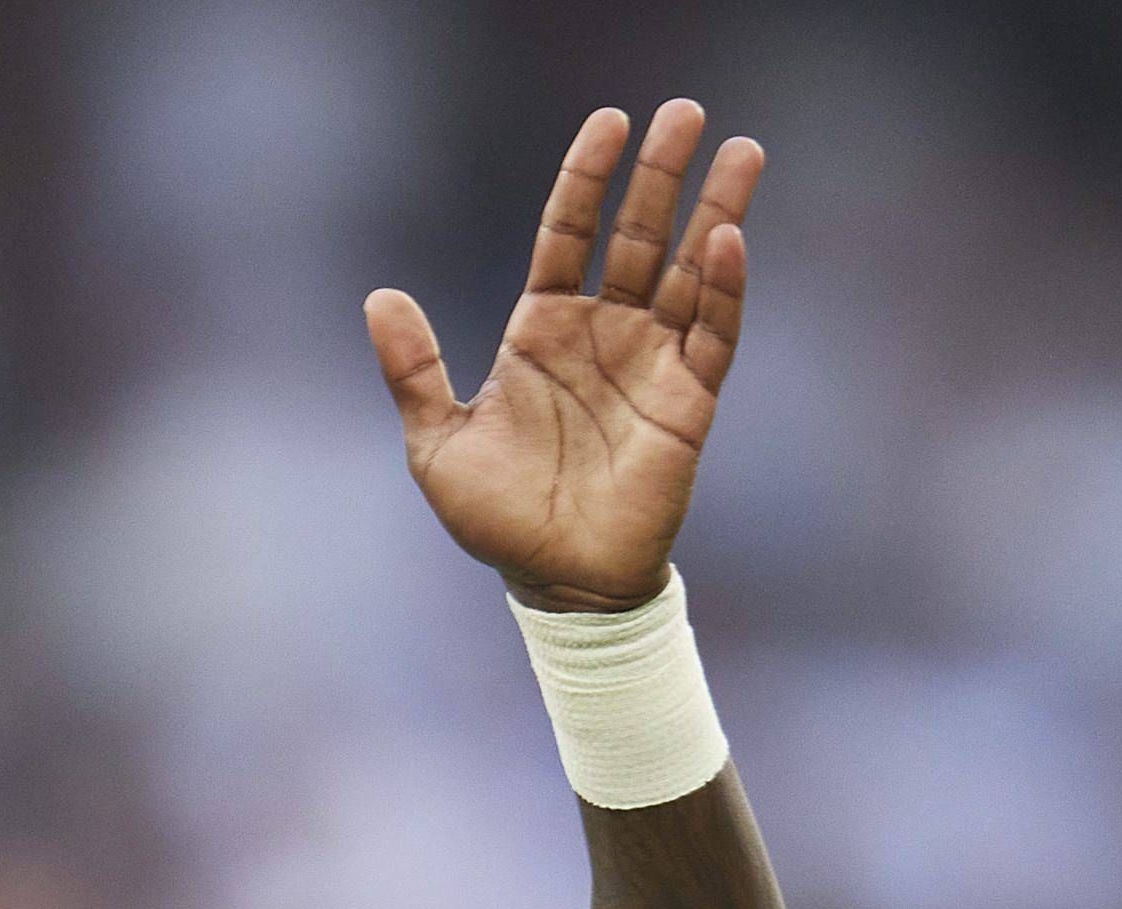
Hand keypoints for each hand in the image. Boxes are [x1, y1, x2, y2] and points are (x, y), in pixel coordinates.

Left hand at [365, 102, 762, 611]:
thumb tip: (379, 296)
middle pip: (636, 237)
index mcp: (542, 332)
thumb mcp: (436, 443)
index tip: (608, 123)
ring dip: (715, 210)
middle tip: (683, 111)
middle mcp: (602, 335)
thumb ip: (413, 370)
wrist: (553, 583)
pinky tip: (729, 240)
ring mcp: (649, 364)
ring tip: (742, 151)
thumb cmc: (496, 517)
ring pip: (688, 272)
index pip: (566, 235)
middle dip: (659, 175)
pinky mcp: (688, 402)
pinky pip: (712, 334)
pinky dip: (722, 289)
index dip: (585, 180)